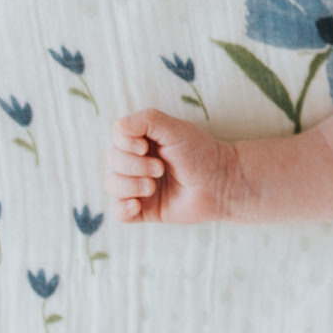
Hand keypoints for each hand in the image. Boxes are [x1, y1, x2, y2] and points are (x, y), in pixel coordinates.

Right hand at [106, 109, 238, 223]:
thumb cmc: (201, 152)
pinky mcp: (143, 209)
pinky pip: (117, 212)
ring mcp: (138, 185)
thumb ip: (146, 120)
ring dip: (131, 185)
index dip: (126, 143)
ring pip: (112, 185)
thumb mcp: (175, 129)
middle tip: (161, 169)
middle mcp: (137, 161)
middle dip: (135, 166)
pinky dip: (123, 209)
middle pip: (113, 160)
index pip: (117, 136)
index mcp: (144, 139)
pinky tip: (137, 205)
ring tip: (153, 186)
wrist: (221, 183)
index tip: (145, 147)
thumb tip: (119, 126)